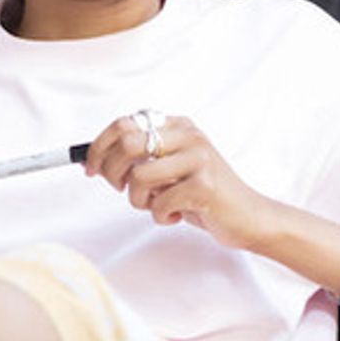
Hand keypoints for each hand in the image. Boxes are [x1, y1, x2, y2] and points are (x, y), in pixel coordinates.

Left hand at [85, 113, 273, 250]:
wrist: (248, 216)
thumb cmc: (203, 195)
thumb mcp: (171, 170)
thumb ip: (141, 159)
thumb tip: (95, 159)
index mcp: (178, 126)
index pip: (123, 123)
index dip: (98, 147)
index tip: (90, 168)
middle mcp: (188, 135)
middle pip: (126, 144)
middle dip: (112, 173)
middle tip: (121, 190)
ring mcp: (198, 158)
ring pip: (138, 177)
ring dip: (139, 201)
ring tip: (158, 206)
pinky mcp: (204, 185)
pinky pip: (159, 204)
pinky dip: (162, 216)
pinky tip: (179, 215)